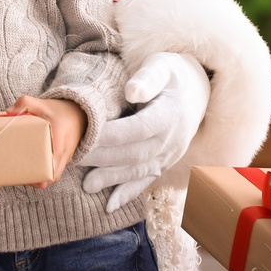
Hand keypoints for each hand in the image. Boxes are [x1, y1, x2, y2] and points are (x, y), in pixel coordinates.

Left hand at [10, 95, 86, 186]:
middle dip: (39, 179)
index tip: (29, 174)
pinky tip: (30, 170)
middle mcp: (65, 152)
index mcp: (60, 140)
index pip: (54, 162)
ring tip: (23, 175)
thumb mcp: (42, 103)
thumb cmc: (59, 111)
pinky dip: (45, 173)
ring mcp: (65, 158)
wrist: (78, 114)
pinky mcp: (63, 159)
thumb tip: (9, 112)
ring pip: (54, 175)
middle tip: (21, 177)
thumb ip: (25, 103)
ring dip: (41, 178)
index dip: (43, 172)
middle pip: (54, 175)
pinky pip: (55, 171)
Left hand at [78, 51, 210, 211]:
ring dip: (111, 179)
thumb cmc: (172, 73)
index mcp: (170, 115)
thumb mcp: (163, 65)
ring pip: (138, 171)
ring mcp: (170, 155)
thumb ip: (148, 77)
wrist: (197, 90)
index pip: (135, 129)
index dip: (109, 135)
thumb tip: (132, 91)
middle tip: (73, 159)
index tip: (83, 135)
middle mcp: (172, 140)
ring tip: (86, 185)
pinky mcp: (165, 163)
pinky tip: (110, 205)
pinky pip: (147, 181)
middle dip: (102, 158)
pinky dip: (128, 194)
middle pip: (133, 153)